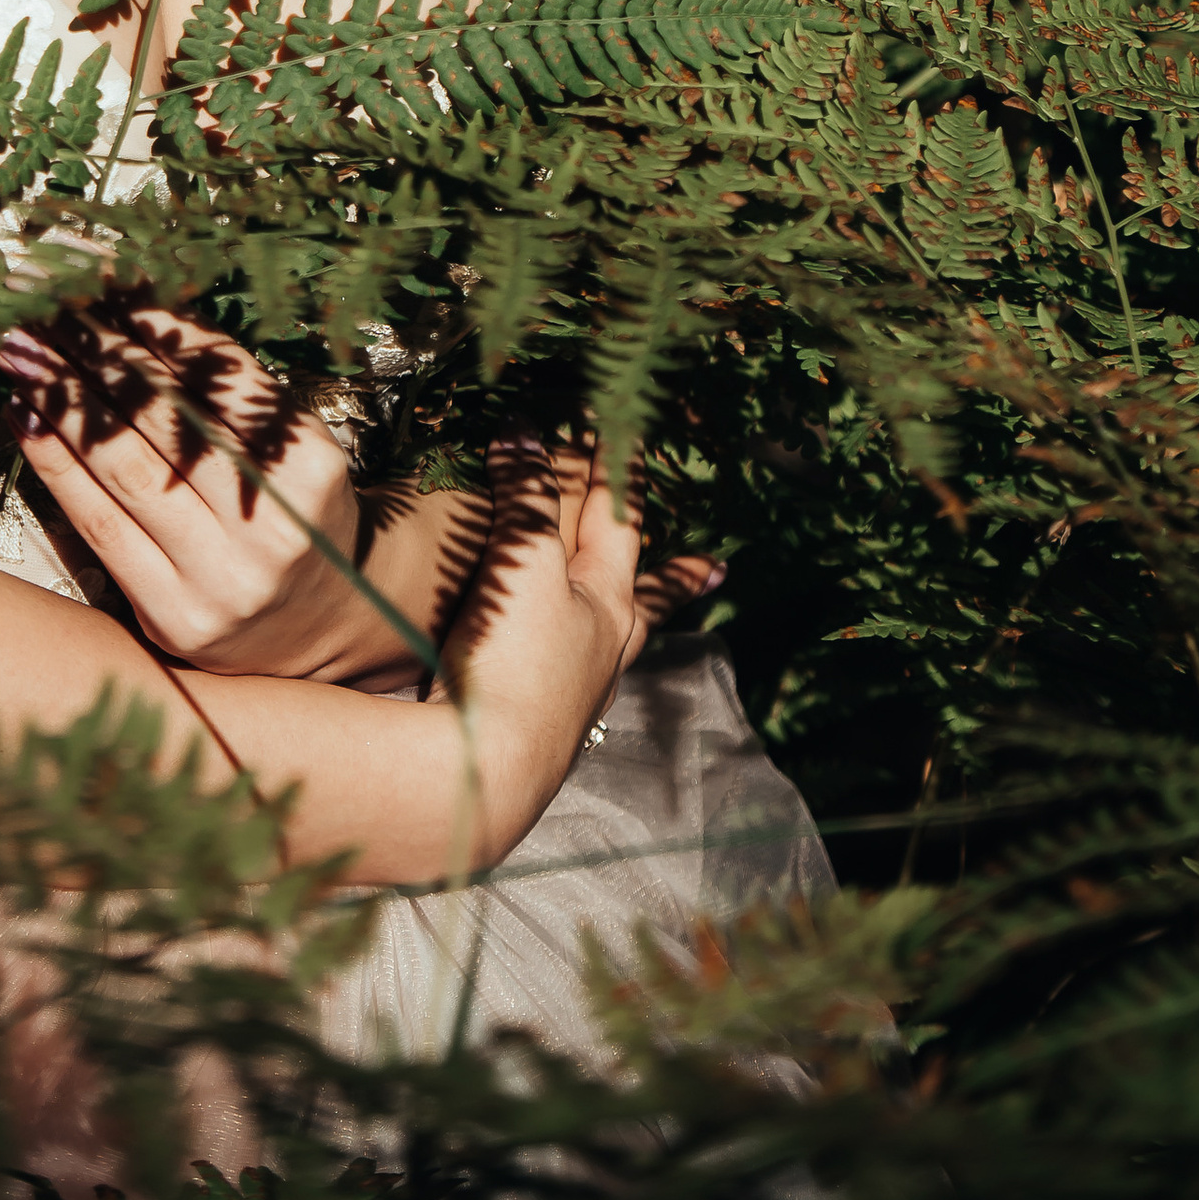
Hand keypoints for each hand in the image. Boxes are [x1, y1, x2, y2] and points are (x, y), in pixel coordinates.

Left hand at [0, 308, 368, 676]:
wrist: (320, 626)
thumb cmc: (292, 513)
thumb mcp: (286, 443)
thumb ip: (224, 388)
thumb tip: (135, 312)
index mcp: (308, 469)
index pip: (217, 380)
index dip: (155, 329)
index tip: (103, 290)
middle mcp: (267, 527)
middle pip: (163, 421)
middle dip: (97, 355)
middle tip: (46, 310)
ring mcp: (218, 579)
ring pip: (123, 469)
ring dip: (63, 402)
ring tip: (23, 353)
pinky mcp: (171, 615)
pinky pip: (98, 526)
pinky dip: (56, 465)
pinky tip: (27, 418)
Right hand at [428, 432, 719, 867]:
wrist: (484, 767)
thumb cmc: (515, 661)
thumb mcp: (522, 563)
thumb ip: (524, 497)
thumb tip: (524, 432)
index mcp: (607, 604)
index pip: (620, 522)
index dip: (619, 476)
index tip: (632, 440)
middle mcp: (603, 649)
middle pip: (644, 595)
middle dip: (673, 574)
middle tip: (715, 566)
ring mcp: (577, 692)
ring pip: (615, 642)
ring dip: (631, 621)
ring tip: (637, 619)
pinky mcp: (541, 721)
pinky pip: (575, 676)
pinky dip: (579, 660)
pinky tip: (569, 674)